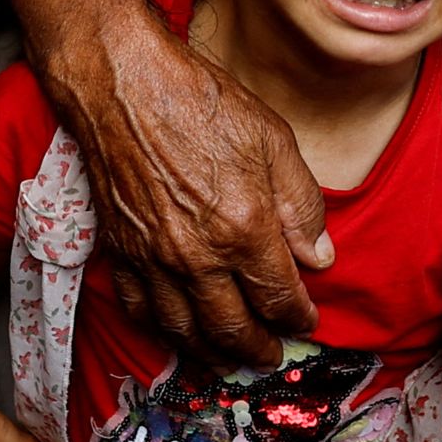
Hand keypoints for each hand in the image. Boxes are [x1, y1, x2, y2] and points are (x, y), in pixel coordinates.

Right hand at [14, 0, 330, 369]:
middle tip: (271, 358)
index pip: (279, 298)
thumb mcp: (273, 140)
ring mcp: (154, 258)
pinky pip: (140, 309)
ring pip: (184, 330)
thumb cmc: (199, 100)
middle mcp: (197, 256)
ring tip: (228, 360)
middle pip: (232, 329)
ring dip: (210, 354)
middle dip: (257, 350)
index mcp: (244, 230)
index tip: (306, 323)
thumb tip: (320, 257)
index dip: (297, 318)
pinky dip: (161, 329)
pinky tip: (176, 329)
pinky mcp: (120, 250)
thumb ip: (302, 205)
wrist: (121, 81)